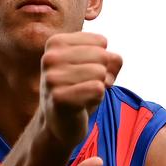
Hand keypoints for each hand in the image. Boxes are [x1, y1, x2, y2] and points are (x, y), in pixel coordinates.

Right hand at [39, 32, 121, 146]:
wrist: (59, 123)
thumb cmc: (79, 89)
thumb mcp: (94, 66)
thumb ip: (111, 58)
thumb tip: (114, 60)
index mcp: (56, 42)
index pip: (101, 41)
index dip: (102, 60)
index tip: (85, 72)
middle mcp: (50, 57)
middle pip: (102, 56)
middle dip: (102, 74)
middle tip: (85, 86)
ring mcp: (52, 78)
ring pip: (100, 72)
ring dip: (98, 87)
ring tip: (82, 95)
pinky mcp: (58, 97)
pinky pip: (98, 89)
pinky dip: (96, 99)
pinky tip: (81, 105)